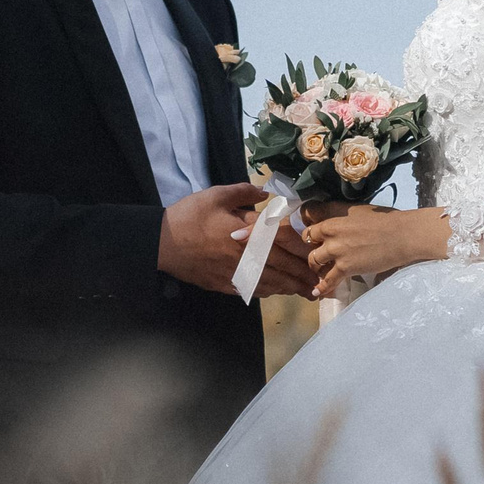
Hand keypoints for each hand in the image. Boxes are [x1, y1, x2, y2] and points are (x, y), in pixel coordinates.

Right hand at [159, 183, 307, 296]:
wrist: (162, 243)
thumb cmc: (190, 216)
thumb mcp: (216, 195)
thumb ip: (243, 192)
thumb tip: (265, 194)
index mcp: (249, 233)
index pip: (283, 242)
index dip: (303, 250)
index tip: (317, 255)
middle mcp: (247, 256)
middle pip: (282, 267)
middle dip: (303, 275)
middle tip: (320, 283)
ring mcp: (236, 273)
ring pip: (270, 282)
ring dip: (290, 287)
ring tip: (305, 291)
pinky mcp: (224, 284)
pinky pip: (251, 290)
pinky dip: (267, 291)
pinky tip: (275, 291)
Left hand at [301, 202, 450, 298]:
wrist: (401, 235)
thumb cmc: (385, 220)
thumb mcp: (358, 211)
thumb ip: (342, 216)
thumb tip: (335, 220)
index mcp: (334, 216)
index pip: (309, 221)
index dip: (309, 229)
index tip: (311, 236)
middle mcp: (330, 232)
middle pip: (307, 240)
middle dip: (310, 247)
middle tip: (317, 253)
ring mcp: (336, 251)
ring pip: (314, 260)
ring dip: (315, 266)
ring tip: (320, 270)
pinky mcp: (345, 267)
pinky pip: (328, 280)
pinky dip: (321, 287)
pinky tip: (317, 292)